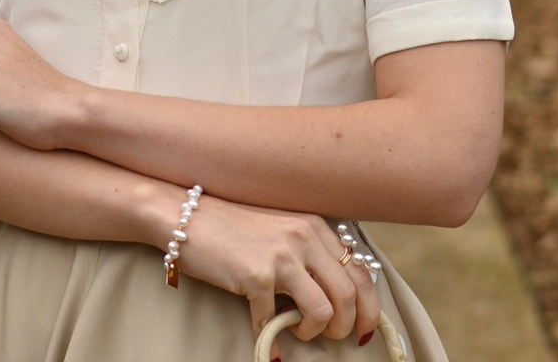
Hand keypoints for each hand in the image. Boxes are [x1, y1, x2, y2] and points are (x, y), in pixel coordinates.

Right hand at [176, 196, 380, 359]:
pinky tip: (268, 342)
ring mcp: (281, 255)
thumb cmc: (234, 228)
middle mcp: (304, 236)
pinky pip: (276, 322)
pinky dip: (273, 340)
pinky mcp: (256, 275)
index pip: (361, 270)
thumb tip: (336, 296)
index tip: (364, 329)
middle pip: (350, 294)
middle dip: (347, 326)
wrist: (188, 216)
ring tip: (298, 331)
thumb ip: (308, 253)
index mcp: (314, 225)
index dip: (370, 307)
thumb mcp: (280, 230)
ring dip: (314, 332)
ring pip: (324, 311)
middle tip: (330, 337)